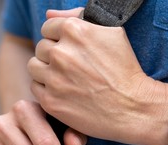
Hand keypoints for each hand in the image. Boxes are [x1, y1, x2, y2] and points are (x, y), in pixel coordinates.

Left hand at [28, 9, 167, 144]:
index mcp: (75, 31)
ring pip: (34, 67)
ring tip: (67, 80)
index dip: (60, 40)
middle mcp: (61, 53)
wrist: (132, 107)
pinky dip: (47, 89)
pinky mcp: (51, 101)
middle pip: (41, 48)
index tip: (72, 52)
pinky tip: (65, 92)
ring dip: (46, 71)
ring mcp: (54, 79)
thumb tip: (50, 14)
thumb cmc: (125, 70)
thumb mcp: (112, 33)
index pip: (48, 28)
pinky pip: (35, 87)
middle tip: (73, 68)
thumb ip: (78, 16)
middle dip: (54, 56)